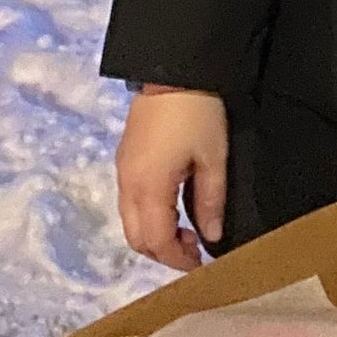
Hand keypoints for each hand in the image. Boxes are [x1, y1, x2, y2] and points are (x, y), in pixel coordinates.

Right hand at [116, 87, 228, 269]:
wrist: (172, 70)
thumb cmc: (199, 114)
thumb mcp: (213, 158)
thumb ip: (210, 201)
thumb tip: (212, 237)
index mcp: (148, 188)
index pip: (156, 241)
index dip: (177, 259)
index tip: (200, 265)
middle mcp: (127, 185)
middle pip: (137, 238)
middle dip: (163, 252)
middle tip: (194, 249)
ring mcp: (122, 172)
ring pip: (130, 222)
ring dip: (154, 235)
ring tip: (186, 230)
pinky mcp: (124, 160)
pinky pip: (129, 203)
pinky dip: (147, 217)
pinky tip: (172, 208)